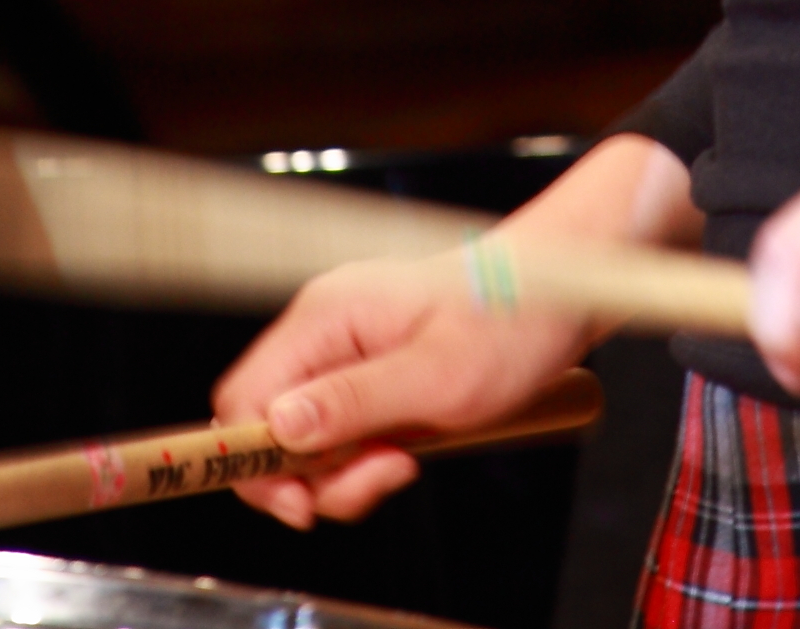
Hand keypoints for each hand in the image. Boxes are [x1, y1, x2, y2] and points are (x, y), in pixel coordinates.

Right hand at [212, 132, 694, 527]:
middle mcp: (324, 331)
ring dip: (348, 472)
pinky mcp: (368, 374)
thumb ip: (352, 403)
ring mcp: (345, 352)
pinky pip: (341, 435)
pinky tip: (410, 449)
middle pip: (270, 428)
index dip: (256, 461)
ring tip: (406, 459)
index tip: (303, 501)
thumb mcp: (435, 376)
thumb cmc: (507, 321)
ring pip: (307, 441)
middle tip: (381, 474)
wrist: (557, 296)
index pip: (243, 399)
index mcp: (325, 316)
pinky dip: (367, 459)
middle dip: (313, 474)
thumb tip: (279, 429)